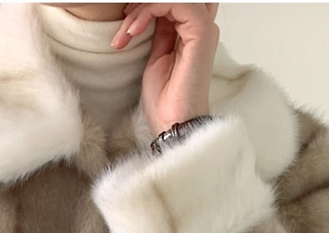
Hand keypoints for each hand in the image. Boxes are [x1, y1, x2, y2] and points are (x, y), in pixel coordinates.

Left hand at [112, 3, 218, 135]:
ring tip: (126, 33)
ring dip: (141, 9)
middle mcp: (201, 27)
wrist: (172, 124)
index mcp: (191, 33)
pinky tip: (132, 32)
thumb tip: (147, 10)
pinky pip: (174, 2)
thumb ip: (158, 31)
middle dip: (143, 5)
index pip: (171, 3)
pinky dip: (148, 11)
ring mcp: (203, 29)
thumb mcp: (156, 57)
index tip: (125, 26)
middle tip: (124, 22)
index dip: (147, 7)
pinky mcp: (201, 33)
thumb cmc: (165, 101)